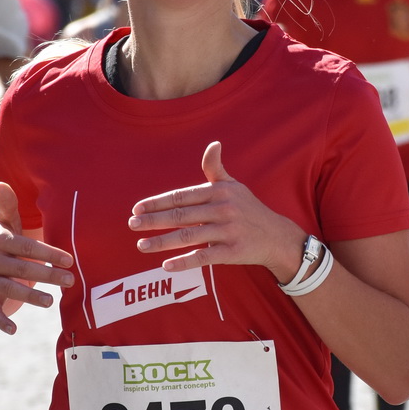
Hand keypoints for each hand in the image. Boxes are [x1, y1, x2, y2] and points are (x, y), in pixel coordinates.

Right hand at [0, 181, 73, 333]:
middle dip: (47, 275)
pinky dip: (0, 321)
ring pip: (10, 290)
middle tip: (70, 280)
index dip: (48, 253)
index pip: (26, 246)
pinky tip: (13, 329)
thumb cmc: (2, 243)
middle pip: (22, 268)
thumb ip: (7, 206)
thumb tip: (2, 183)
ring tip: (50, 302)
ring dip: (30, 296)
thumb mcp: (4, 224)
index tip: (70, 260)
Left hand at [129, 142, 303, 279]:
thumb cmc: (249, 210)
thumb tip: (213, 144)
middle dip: (153, 220)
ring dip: (162, 241)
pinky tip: (166, 265)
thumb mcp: (234, 186)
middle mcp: (223, 209)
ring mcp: (228, 231)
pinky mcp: (233, 251)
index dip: (158, 202)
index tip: (137, 208)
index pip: (182, 196)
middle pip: (181, 215)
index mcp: (219, 191)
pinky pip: (204, 256)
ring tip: (141, 245)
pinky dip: (184, 261)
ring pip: (188, 236)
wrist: (277, 236)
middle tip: (131, 225)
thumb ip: (216, 168)